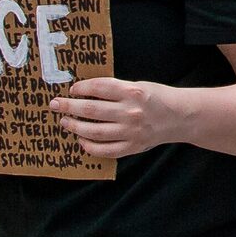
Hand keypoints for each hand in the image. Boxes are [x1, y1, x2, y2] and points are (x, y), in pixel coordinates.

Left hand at [50, 77, 183, 160]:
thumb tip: (85, 93)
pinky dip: (90, 146)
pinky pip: (105, 150)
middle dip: (69, 107)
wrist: (180, 117)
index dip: (81, 88)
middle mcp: (130, 112)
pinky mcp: (132, 147)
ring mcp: (131, 132)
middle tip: (55, 105)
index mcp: (132, 92)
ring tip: (65, 122)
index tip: (71, 89)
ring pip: (95, 132)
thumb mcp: (138, 86)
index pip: (98, 88)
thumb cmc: (156, 98)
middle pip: (91, 110)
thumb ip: (115, 90)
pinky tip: (81, 140)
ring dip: (75, 127)